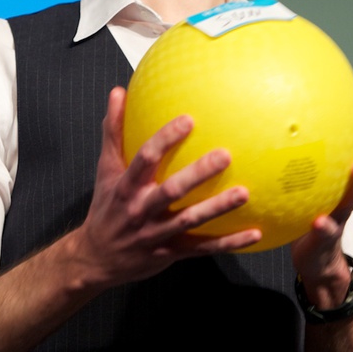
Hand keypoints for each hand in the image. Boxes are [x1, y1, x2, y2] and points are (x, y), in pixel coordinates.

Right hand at [67, 87, 261, 290]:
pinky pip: (202, 248)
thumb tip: (119, 92)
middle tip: (225, 155)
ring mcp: (156, 234)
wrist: (97, 259)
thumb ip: (113, 131)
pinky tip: (255, 234)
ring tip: (245, 193)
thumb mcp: (105, 169)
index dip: (165, 139)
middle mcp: (141, 210)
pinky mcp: (170, 253)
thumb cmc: (106, 207)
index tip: (189, 120)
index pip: (145, 158)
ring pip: (190, 220)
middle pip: (171, 190)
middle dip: (198, 173)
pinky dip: (229, 243)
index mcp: (127, 186)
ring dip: (218, 208)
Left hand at [291, 86, 352, 296]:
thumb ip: (292, 157)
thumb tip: (268, 118)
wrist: (316, 259)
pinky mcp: (327, 238)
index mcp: (341, 175)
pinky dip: (325, 225)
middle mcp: (347, 192)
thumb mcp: (300, 183)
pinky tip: (320, 220)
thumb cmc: (303, 212)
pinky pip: (328, 231)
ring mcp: (341, 214)